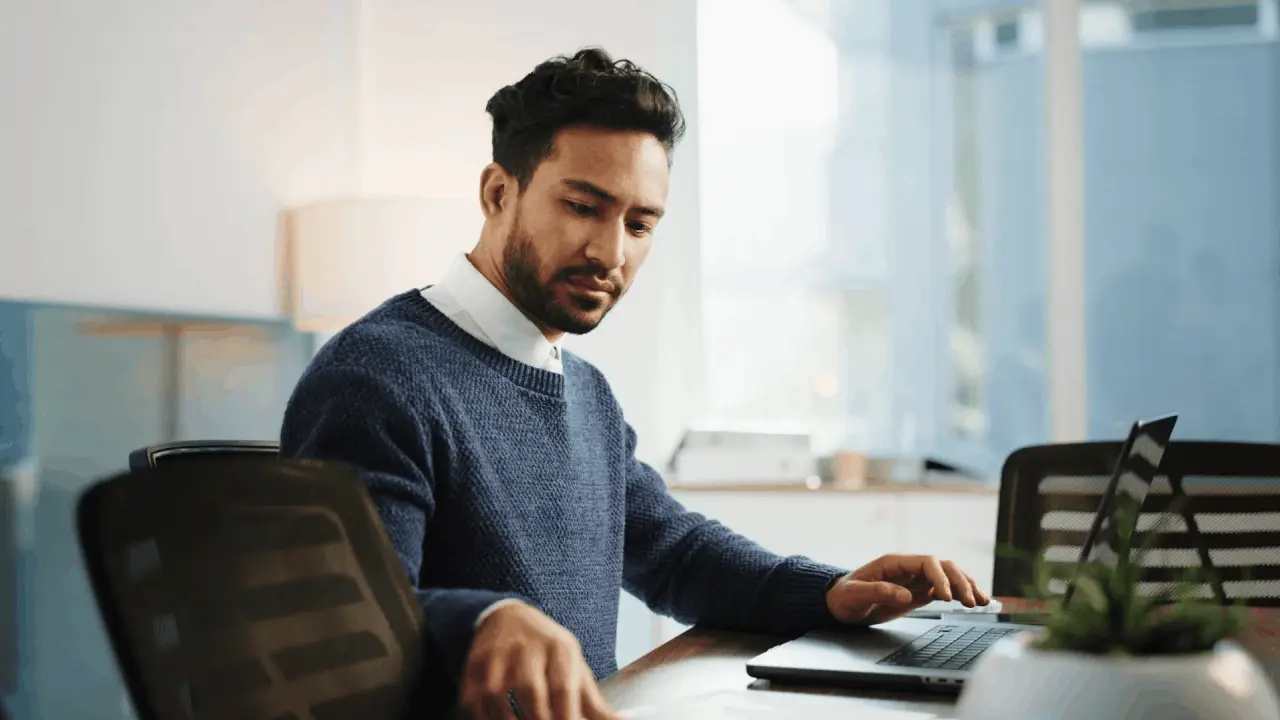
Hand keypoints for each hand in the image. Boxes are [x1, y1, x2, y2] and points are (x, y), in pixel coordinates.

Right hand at [460, 601, 621, 719]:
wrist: (507, 618)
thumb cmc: (549, 654)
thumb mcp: (575, 670)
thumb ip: (596, 705)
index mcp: (560, 649)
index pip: (563, 689)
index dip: (565, 718)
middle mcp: (527, 648)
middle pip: (531, 694)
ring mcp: (497, 656)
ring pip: (497, 699)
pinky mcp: (473, 667)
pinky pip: (474, 702)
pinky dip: (485, 719)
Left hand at [825, 554, 989, 625]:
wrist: (840, 604)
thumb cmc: (843, 597)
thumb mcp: (854, 594)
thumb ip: (877, 591)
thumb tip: (905, 594)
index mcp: (894, 563)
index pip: (926, 562)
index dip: (939, 577)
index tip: (945, 597)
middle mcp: (908, 568)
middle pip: (943, 567)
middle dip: (960, 582)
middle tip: (971, 602)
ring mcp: (915, 580)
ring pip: (948, 576)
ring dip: (966, 586)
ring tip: (982, 601)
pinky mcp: (919, 592)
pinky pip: (945, 590)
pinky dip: (960, 595)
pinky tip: (975, 603)